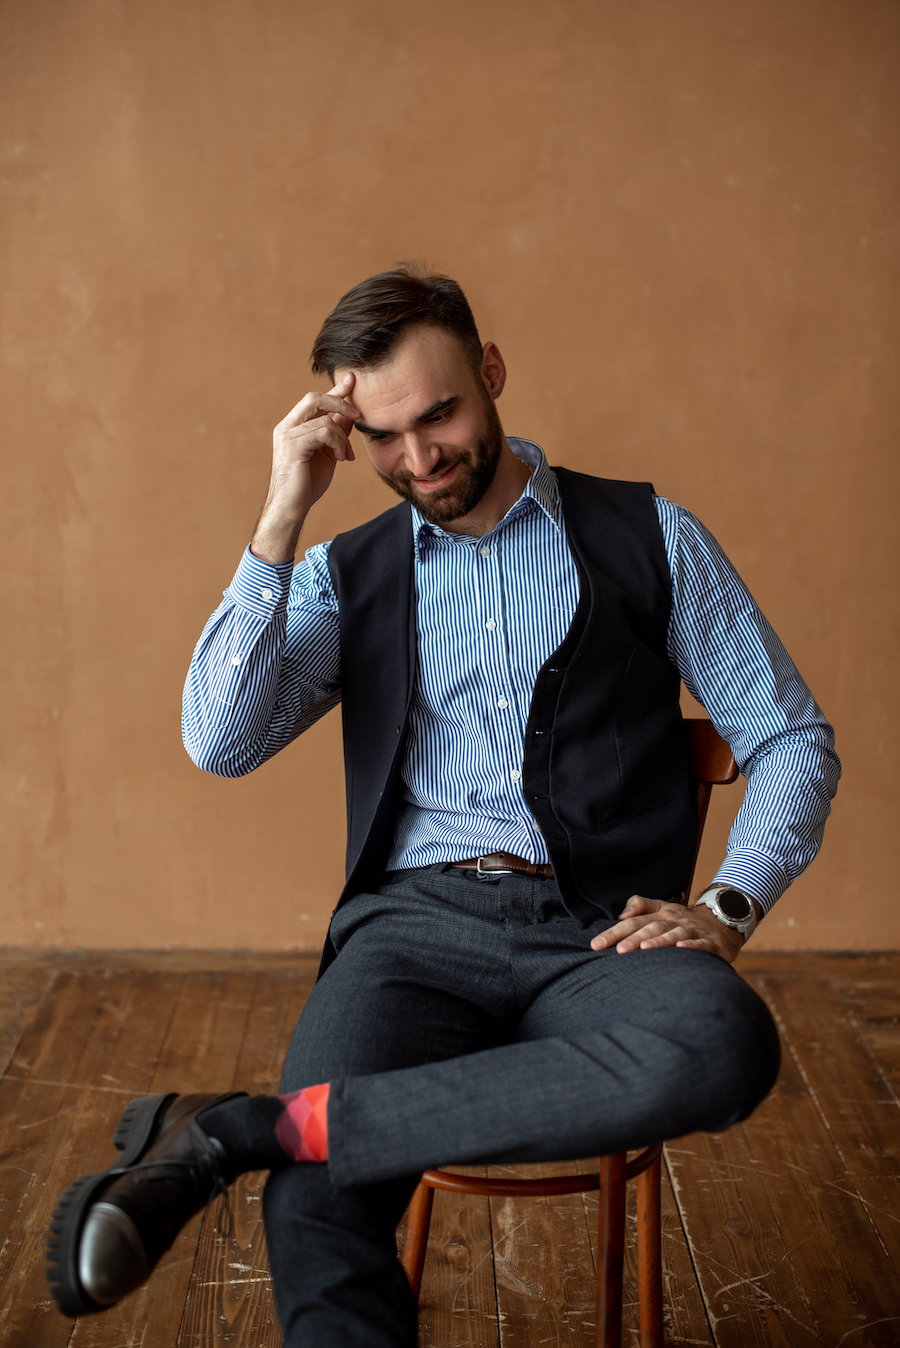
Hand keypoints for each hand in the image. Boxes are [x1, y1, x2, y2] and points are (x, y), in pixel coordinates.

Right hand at [251, 375, 360, 562]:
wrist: (292, 508)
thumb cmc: (308, 483)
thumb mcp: (328, 453)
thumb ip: (336, 433)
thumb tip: (350, 415)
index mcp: (293, 426)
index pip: (315, 401)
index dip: (334, 390)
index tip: (352, 380)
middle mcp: (287, 427)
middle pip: (314, 398)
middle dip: (340, 402)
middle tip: (359, 415)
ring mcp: (287, 435)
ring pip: (325, 420)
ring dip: (343, 437)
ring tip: (345, 456)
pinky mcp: (292, 446)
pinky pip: (324, 432)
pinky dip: (338, 443)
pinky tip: (341, 458)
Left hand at [590, 895, 744, 964]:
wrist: (724, 919)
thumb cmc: (685, 919)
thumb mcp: (663, 908)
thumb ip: (641, 906)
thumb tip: (621, 914)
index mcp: (660, 914)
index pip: (633, 922)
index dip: (614, 932)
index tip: (595, 945)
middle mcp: (675, 921)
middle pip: (651, 928)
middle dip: (633, 938)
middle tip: (617, 950)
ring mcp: (693, 932)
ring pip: (674, 935)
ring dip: (659, 941)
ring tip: (644, 948)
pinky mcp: (711, 943)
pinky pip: (701, 944)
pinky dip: (692, 947)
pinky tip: (681, 950)